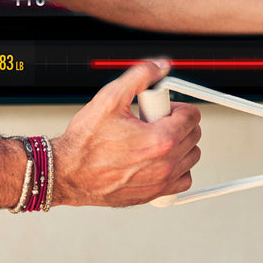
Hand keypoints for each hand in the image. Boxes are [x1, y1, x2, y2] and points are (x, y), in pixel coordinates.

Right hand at [50, 59, 201, 206]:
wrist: (68, 172)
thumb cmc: (85, 142)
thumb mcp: (110, 97)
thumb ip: (140, 76)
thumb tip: (160, 67)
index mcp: (160, 139)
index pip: (193, 116)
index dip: (177, 106)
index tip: (162, 108)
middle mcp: (165, 164)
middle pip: (194, 135)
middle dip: (178, 123)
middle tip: (154, 121)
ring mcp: (161, 182)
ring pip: (191, 157)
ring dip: (179, 145)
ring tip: (155, 138)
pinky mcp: (154, 194)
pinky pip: (182, 180)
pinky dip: (176, 169)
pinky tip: (157, 158)